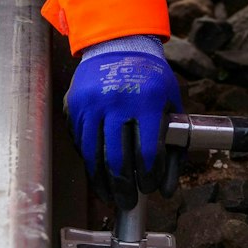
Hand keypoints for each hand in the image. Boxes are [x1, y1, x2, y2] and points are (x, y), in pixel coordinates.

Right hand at [65, 36, 181, 206]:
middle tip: (128, 202)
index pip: (147, 151)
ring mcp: (91, 102)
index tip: (149, 189)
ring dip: (102, 183)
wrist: (118, 45)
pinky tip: (97, 175)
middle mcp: (116, 100)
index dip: (148, 177)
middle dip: (124, 188)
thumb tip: (166, 191)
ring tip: (110, 197)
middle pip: (117, 158)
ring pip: (94, 155)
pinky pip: (80, 143)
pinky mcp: (74, 105)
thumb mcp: (171, 105)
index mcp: (146, 100)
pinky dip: (88, 163)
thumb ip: (174, 148)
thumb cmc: (150, 79)